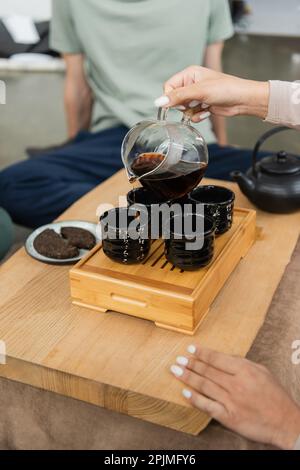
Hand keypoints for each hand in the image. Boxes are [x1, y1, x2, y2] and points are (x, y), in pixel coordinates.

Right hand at [155, 66, 269, 122]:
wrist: (242, 100)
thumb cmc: (224, 89)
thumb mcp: (198, 92)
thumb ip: (177, 97)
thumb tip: (158, 102)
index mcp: (189, 74)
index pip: (169, 86)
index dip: (170, 97)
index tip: (177, 104)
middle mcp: (192, 83)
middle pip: (175, 98)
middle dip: (183, 106)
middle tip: (193, 104)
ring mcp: (197, 95)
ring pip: (183, 108)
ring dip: (191, 112)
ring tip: (202, 107)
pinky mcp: (202, 105)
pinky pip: (192, 114)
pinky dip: (197, 116)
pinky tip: (207, 112)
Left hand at [170, 345, 299, 448]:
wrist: (285, 422)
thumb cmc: (275, 396)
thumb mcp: (262, 372)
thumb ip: (242, 363)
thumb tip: (223, 357)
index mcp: (244, 370)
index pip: (217, 358)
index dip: (201, 353)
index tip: (190, 348)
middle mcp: (236, 384)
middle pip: (207, 371)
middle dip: (190, 363)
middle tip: (178, 359)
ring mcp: (231, 401)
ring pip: (203, 386)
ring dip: (187, 377)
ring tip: (175, 370)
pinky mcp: (229, 417)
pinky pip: (207, 406)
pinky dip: (194, 399)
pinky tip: (184, 393)